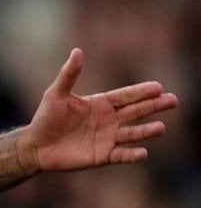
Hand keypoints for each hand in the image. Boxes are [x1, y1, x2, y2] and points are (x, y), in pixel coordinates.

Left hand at [18, 49, 178, 173]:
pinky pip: (120, 155)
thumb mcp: (56, 93)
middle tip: (172, 101)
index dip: (141, 92)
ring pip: (132, 133)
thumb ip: (69, 74)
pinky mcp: (102, 156)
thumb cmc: (46, 118)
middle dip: (154, 106)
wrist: (35, 146)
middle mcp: (109, 120)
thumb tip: (77, 51)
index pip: (126, 96)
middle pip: (136, 112)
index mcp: (102, 103)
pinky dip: (131, 155)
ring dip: (147, 131)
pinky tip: (143, 152)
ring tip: (161, 128)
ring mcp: (107, 138)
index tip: (158, 87)